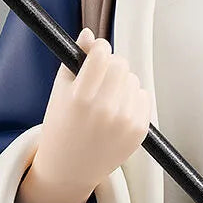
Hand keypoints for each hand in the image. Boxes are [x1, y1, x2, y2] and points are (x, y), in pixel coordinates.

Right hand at [14, 28, 151, 202]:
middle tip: (99, 78)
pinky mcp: (139, 131)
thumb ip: (74, 60)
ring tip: (105, 99)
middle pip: (121, 64)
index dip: (99, 49)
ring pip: (133, 79)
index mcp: (81, 98)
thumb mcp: (59, 92)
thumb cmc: (61, 127)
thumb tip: (89, 34)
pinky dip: (132, 99)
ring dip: (122, 82)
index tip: (95, 53)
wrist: (70, 168)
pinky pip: (143, 96)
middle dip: (110, 65)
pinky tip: (116, 111)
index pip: (102, 54)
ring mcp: (124, 122)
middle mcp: (104, 110)